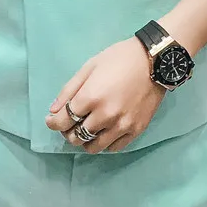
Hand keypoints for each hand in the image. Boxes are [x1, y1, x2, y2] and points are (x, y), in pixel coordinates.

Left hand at [44, 36, 166, 152]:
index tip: (51, 120)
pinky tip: (104, 131)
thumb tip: (54, 111)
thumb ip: (69, 90)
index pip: (63, 121)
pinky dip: (104, 143)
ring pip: (93, 147)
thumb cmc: (119, 59)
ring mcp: (121, 126)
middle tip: (71, 122)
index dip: (53, 123)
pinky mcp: (135, 131)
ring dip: (85, 140)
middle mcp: (105, 116)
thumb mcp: (89, 66)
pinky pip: (113, 148)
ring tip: (87, 128)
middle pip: (76, 137)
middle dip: (68, 131)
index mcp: (91, 97)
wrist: (155, 61)